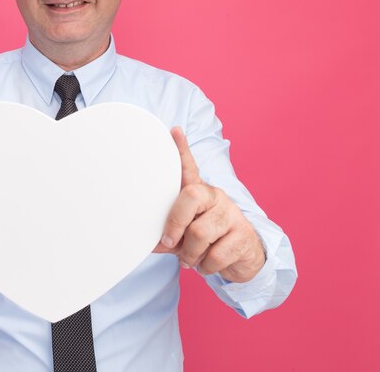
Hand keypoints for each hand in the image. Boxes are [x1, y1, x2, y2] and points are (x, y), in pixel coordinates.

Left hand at [153, 127, 265, 282]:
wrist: (243, 259)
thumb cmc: (206, 242)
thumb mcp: (183, 237)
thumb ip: (168, 236)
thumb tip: (152, 242)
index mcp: (198, 193)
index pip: (190, 167)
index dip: (182, 149)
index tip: (173, 131)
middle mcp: (216, 197)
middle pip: (191, 196)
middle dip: (176, 222)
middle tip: (170, 240)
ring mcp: (231, 214)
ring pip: (200, 232)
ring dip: (190, 254)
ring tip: (192, 258)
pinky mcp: (244, 235)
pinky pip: (215, 255)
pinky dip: (206, 266)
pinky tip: (208, 264)